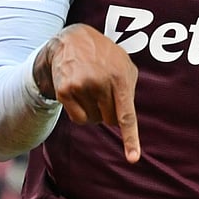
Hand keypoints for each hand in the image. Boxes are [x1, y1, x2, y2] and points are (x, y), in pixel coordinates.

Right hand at [36, 24, 140, 162]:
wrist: (72, 40)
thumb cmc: (104, 55)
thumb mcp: (124, 64)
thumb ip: (129, 89)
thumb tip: (124, 120)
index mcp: (120, 77)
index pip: (126, 115)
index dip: (130, 139)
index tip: (133, 159)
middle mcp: (100, 83)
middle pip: (109, 120)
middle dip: (109, 111)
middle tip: (103, 92)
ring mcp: (81, 87)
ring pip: (93, 120)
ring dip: (94, 110)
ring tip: (90, 88)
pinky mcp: (65, 91)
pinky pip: (78, 118)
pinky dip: (81, 112)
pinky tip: (79, 93)